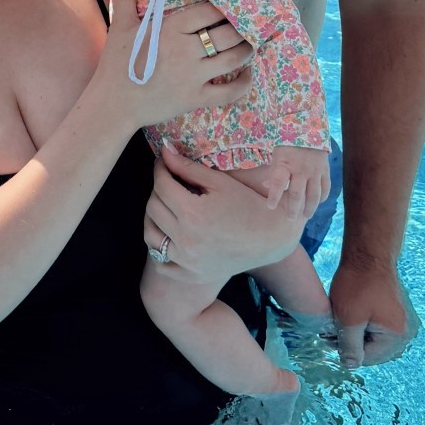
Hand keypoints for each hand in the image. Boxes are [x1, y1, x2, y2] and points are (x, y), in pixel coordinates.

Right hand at [98, 0, 252, 133]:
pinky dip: (244, 83)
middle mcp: (185, 51)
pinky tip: (247, 73)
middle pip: (227, 34)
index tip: (235, 3)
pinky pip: (229, 91)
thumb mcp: (121, 24)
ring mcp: (193, 76)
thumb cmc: (116, 63)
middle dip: (242, 28)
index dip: (226, 7)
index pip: (209, 12)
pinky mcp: (196, 99)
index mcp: (170, 29)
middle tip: (250, 23)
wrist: (113, 104)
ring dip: (247, 50)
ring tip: (250, 43)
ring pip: (233, 59)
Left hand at [143, 141, 306, 285]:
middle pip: (153, 208)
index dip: (160, 169)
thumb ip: (188, 167)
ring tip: (166, 206)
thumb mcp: (220, 182)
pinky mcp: (192, 275)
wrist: (273, 237)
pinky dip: (159, 250)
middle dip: (158, 189)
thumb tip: (163, 149)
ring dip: (154, 217)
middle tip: (169, 181)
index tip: (163, 162)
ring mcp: (188, 262)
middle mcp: (187, 240)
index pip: (161, 185)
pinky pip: (162, 264)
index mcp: (193, 214)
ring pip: (151, 235)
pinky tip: (169, 235)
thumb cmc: (248, 204)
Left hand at [265, 144, 328, 216]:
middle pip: (297, 194)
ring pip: (314, 195)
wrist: (309, 129)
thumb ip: (273, 171)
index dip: (274, 196)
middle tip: (290, 219)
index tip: (270, 207)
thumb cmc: (288, 144)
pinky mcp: (325, 171)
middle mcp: (301, 169)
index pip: (278, 183)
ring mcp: (315, 171)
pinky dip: (322, 198)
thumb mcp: (277, 154)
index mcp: (285, 164)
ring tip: (305, 216)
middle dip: (293, 209)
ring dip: (309, 208)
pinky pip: (326, 188)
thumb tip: (265, 186)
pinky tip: (318, 203)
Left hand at [325, 255, 419, 367]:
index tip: (329, 337)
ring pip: (373, 338)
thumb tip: (351, 365)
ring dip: (355, 332)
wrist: (368, 253)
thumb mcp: (349, 319)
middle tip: (330, 330)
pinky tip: (349, 313)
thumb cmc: (358, 284)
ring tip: (338, 320)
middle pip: (372, 350)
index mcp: (397, 336)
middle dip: (350, 341)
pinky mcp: (396, 311)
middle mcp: (406, 331)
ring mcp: (403, 321)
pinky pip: (378, 326)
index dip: (345, 350)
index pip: (367, 358)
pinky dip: (362, 323)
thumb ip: (349, 347)